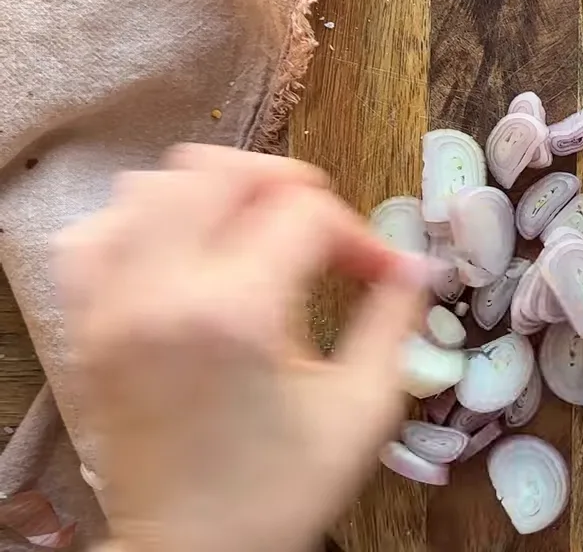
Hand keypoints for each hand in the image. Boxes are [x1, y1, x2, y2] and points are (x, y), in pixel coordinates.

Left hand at [55, 145, 443, 551]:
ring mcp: (111, 304)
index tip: (382, 275)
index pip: (306, 213)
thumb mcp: (362, 410)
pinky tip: (182, 251)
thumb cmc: (280, 492)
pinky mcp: (86, 324)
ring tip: (255, 233)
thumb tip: (416, 266)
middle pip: (220, 170)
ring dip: (215, 195)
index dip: (360, 237)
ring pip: (152, 185)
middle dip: (287, 186)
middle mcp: (161, 291)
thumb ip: (395, 321)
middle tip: (322, 230)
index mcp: (236, 311)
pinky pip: (96, 232)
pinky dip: (142, 221)